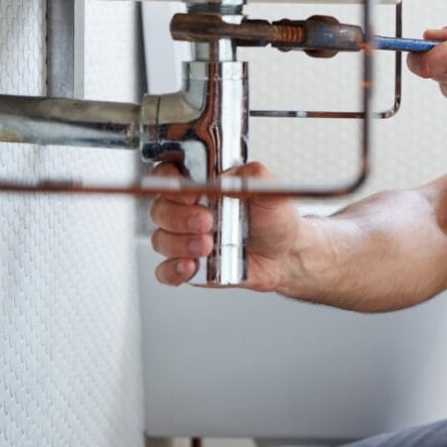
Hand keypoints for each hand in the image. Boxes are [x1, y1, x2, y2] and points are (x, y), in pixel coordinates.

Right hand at [149, 161, 301, 290]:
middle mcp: (189, 211)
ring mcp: (186, 239)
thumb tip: (225, 177)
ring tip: (208, 245)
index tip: (190, 192)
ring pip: (160, 240)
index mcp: (204, 186)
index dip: (169, 181)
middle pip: (160, 209)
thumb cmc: (275, 219)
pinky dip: (173, 270)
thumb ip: (252, 175)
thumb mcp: (270, 190)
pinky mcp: (190, 266)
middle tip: (206, 222)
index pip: (168, 175)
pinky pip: (165, 271)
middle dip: (179, 217)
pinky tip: (192, 266)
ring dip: (180, 244)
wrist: (286, 254)